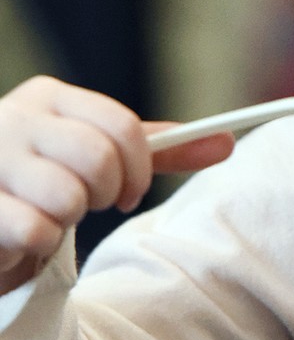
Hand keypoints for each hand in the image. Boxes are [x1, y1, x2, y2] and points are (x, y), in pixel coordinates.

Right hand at [0, 76, 232, 293]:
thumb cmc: (45, 182)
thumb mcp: (97, 156)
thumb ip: (154, 149)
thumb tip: (226, 143)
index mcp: (47, 97)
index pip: (122, 126)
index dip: (139, 168)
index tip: (132, 192)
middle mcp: (12, 118)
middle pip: (99, 158)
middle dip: (107, 194)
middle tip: (90, 205)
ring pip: (67, 195)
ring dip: (69, 219)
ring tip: (49, 215)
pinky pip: (36, 229)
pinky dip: (41, 241)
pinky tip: (25, 234)